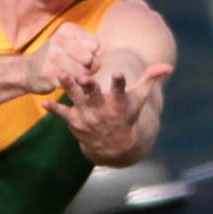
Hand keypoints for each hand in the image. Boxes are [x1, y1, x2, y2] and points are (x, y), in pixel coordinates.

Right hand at [27, 21, 98, 94]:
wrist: (28, 70)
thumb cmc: (56, 56)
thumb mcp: (72, 43)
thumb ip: (89, 49)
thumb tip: (95, 64)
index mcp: (67, 29)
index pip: (95, 45)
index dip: (92, 54)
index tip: (81, 55)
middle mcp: (58, 39)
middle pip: (89, 58)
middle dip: (88, 67)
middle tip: (77, 67)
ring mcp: (53, 56)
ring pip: (82, 72)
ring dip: (80, 77)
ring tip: (71, 74)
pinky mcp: (49, 73)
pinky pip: (72, 82)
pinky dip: (71, 84)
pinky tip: (63, 80)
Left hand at [44, 58, 174, 165]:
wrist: (113, 147)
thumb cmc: (127, 117)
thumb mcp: (140, 100)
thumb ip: (151, 79)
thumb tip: (168, 66)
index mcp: (118, 104)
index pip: (120, 91)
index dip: (119, 83)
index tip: (118, 73)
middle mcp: (102, 110)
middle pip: (95, 95)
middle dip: (90, 87)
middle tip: (85, 77)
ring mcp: (87, 116)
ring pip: (76, 99)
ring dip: (68, 88)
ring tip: (60, 75)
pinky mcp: (75, 121)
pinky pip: (63, 114)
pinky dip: (54, 110)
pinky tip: (44, 103)